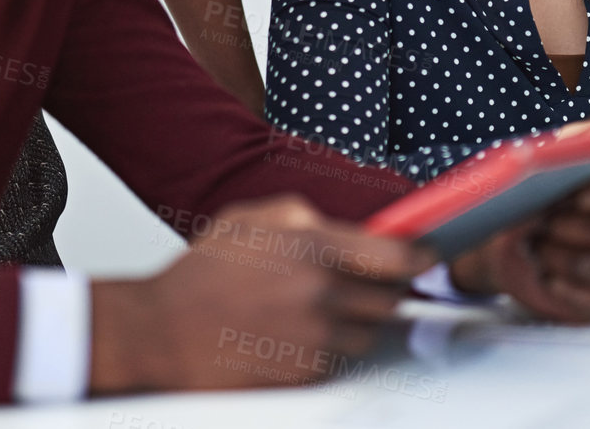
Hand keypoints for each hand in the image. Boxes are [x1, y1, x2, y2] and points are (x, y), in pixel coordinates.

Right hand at [87, 195, 431, 393]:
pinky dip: (329, 347)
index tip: (427, 255)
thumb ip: (307, 217)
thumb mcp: (251, 218)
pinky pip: (340, 359)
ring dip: (356, 321)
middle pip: (390, 297)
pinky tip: (295, 333)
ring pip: (369, 332)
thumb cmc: (201, 275)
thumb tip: (356, 228)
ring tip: (313, 309)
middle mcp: (319, 292)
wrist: (162, 332)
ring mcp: (314, 337)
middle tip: (360, 283)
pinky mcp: (305, 373)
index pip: (395, 255)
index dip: (419, 255)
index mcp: (310, 246)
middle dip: (382, 289)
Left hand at [446, 175, 589, 320]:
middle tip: (548, 226)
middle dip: (580, 230)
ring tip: (540, 251)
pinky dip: (565, 288)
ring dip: (567, 259)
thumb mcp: (542, 187)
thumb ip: (552, 177)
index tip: (576, 198)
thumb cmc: (537, 212)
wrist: (516, 249)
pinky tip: (547, 276)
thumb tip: (543, 176)